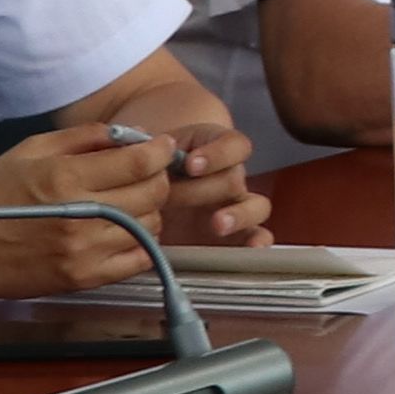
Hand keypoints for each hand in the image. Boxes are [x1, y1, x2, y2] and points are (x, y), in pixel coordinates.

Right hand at [0, 122, 175, 298]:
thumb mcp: (29, 150)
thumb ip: (82, 137)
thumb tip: (129, 133)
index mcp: (65, 178)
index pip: (139, 162)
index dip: (161, 150)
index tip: (164, 146)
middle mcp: (81, 217)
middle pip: (153, 193)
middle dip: (157, 177)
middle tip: (144, 172)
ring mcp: (85, 252)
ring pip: (152, 226)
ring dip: (149, 210)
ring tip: (128, 202)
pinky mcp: (85, 279)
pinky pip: (139, 261)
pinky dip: (142, 243)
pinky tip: (125, 231)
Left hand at [142, 125, 271, 249]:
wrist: (141, 199)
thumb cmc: (145, 172)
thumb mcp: (145, 154)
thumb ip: (144, 149)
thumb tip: (136, 148)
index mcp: (213, 149)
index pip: (234, 145)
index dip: (216, 154)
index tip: (190, 165)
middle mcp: (229, 176)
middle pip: (234, 177)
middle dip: (201, 190)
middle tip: (170, 198)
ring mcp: (235, 206)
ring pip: (257, 206)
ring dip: (239, 214)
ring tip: (217, 224)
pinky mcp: (235, 235)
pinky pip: (258, 236)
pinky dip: (258, 242)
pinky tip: (249, 248)